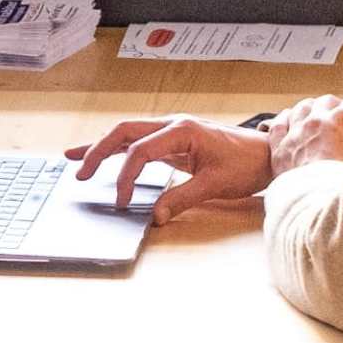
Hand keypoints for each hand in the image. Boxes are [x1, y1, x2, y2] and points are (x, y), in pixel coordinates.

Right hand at [64, 114, 272, 226]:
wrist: (267, 156)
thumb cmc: (246, 165)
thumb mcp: (215, 185)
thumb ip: (181, 199)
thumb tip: (155, 217)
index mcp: (181, 130)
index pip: (139, 151)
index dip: (125, 177)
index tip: (122, 202)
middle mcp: (172, 125)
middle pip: (124, 132)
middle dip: (98, 151)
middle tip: (80, 173)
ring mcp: (171, 132)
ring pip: (127, 135)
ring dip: (102, 147)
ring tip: (74, 159)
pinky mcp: (173, 142)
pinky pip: (139, 143)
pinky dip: (118, 151)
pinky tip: (101, 157)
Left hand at [268, 94, 342, 175]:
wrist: (316, 207)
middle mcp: (319, 120)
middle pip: (328, 101)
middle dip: (338, 106)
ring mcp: (296, 132)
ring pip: (303, 107)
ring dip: (312, 109)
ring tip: (318, 118)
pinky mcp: (280, 148)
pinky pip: (280, 123)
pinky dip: (287, 120)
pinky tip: (291, 122)